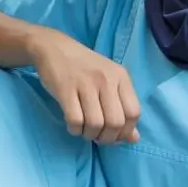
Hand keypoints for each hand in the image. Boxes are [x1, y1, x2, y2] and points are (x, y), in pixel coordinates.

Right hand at [28, 27, 140, 144]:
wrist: (54, 48)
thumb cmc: (84, 67)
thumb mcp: (109, 81)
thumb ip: (123, 108)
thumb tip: (134, 138)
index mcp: (121, 76)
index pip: (133, 112)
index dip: (126, 131)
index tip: (115, 135)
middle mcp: (106, 79)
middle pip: (115, 122)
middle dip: (107, 137)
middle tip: (98, 136)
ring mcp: (85, 83)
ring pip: (95, 124)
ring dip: (90, 135)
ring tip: (85, 130)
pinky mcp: (65, 88)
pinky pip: (75, 120)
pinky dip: (75, 130)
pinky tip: (73, 125)